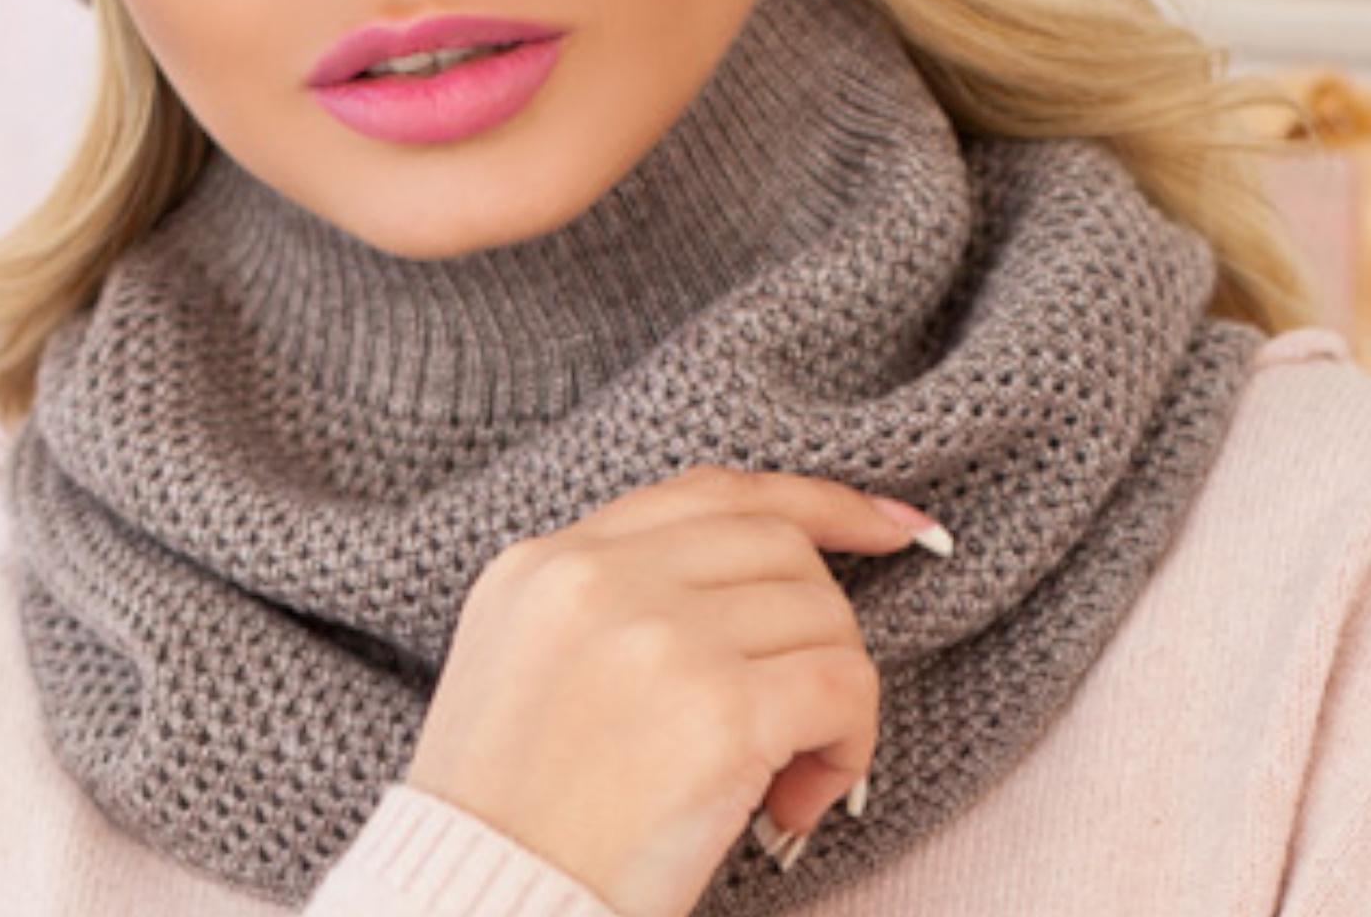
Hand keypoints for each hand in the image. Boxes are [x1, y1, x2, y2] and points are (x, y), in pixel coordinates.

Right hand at [404, 464, 939, 916]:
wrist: (480, 908)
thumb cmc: (512, 817)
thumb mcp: (525, 661)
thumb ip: (609, 598)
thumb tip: (753, 583)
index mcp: (547, 561)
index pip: (709, 494)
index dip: (813, 503)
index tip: (890, 527)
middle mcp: (600, 577)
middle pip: (779, 544)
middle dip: (822, 622)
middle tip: (809, 709)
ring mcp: (660, 636)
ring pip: (822, 614)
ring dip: (835, 699)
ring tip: (788, 776)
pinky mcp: (718, 712)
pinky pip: (843, 687)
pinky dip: (849, 745)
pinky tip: (799, 800)